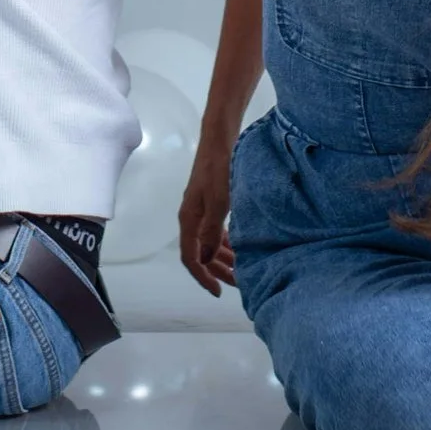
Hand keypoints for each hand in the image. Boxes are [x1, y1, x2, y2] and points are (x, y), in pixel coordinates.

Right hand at [177, 138, 236, 294]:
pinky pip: (216, 230)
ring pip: (209, 243)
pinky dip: (227, 242)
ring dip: (223, 258)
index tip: (218, 292)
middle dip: (217, 271)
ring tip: (241, 269)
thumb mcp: (218, 200)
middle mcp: (193, 217)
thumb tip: (206, 259)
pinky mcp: (212, 201)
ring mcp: (202, 209)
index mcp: (189, 219)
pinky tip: (240, 246)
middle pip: (201, 253)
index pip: (191, 257)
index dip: (203, 277)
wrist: (220, 138)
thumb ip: (212, 230)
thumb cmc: (219, 168)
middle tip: (238, 284)